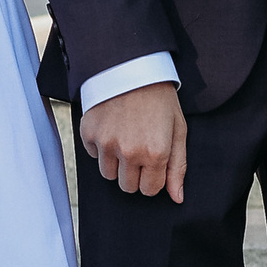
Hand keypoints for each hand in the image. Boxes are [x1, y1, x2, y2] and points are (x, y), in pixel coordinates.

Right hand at [79, 82, 187, 201]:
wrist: (130, 68)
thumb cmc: (159, 99)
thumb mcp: (178, 130)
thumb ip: (178, 167)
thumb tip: (177, 198)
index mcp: (156, 153)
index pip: (149, 190)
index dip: (153, 178)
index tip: (153, 161)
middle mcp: (130, 152)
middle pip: (128, 187)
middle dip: (135, 173)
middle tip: (139, 148)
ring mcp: (107, 143)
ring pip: (109, 174)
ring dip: (117, 162)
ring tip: (126, 137)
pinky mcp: (89, 133)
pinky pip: (93, 155)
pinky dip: (101, 147)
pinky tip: (112, 127)